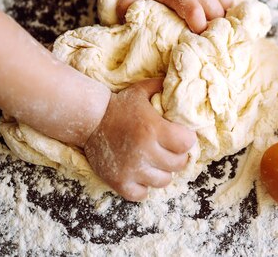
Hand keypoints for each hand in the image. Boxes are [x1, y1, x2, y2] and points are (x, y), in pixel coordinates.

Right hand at [84, 78, 196, 200]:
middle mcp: (144, 151)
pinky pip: (143, 194)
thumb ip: (164, 87)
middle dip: (177, 156)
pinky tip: (141, 174)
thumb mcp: (143, 90)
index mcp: (153, 129)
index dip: (187, 140)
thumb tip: (185, 83)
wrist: (89, 120)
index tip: (181, 136)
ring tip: (155, 161)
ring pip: (164, 181)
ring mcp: (131, 170)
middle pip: (178, 164)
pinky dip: (144, 187)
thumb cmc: (121, 105)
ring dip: (162, 171)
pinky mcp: (119, 182)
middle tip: (169, 149)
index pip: (186, 143)